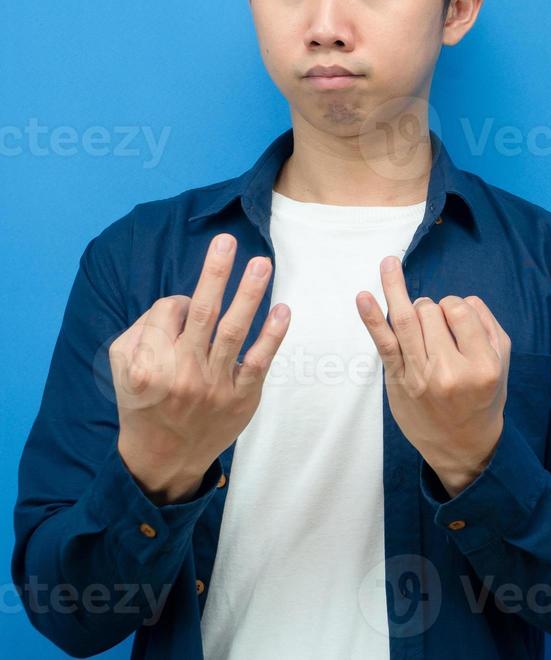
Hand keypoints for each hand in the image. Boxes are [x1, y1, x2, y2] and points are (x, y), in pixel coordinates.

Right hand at [109, 233, 289, 503]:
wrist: (164, 456)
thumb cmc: (145, 400)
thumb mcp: (122, 367)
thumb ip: (142, 330)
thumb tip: (178, 301)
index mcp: (146, 363)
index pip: (169, 311)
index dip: (178, 302)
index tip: (182, 309)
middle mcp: (180, 373)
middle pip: (201, 313)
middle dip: (214, 273)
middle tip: (227, 241)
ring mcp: (214, 385)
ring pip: (233, 331)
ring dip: (249, 293)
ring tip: (261, 264)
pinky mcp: (242, 397)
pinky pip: (259, 361)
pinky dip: (273, 334)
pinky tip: (283, 310)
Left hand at [356, 256, 509, 496]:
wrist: (462, 446)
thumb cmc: (484, 398)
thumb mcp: (503, 363)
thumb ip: (488, 325)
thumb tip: (459, 300)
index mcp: (481, 364)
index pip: (459, 309)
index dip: (454, 306)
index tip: (455, 320)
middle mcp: (450, 371)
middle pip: (430, 311)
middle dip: (431, 307)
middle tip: (436, 328)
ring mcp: (420, 377)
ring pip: (407, 319)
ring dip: (397, 290)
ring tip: (389, 265)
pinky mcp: (398, 382)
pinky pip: (384, 343)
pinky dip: (372, 318)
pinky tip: (364, 296)